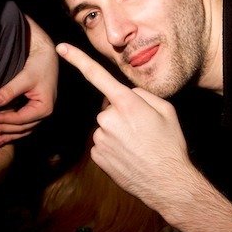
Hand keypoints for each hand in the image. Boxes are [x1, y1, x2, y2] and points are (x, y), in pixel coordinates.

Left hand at [0, 15, 57, 144]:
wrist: (46, 54)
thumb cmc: (39, 63)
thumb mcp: (25, 76)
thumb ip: (10, 90)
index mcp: (45, 107)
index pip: (22, 119)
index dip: (5, 120)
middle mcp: (45, 113)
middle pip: (22, 127)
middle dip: (5, 130)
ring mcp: (41, 112)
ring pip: (24, 129)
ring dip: (9, 134)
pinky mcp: (36, 108)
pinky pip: (25, 123)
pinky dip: (14, 129)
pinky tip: (4, 134)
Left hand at [56, 42, 193, 213]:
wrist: (167, 183)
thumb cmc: (170, 145)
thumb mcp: (166, 111)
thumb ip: (143, 95)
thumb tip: (127, 93)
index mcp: (126, 103)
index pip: (97, 75)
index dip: (77, 59)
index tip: (61, 48)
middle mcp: (108, 118)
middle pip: (109, 108)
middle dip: (122, 114)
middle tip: (142, 131)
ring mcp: (100, 138)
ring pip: (105, 127)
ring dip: (118, 132)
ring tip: (138, 146)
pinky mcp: (96, 155)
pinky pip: (102, 143)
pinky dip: (113, 147)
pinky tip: (128, 156)